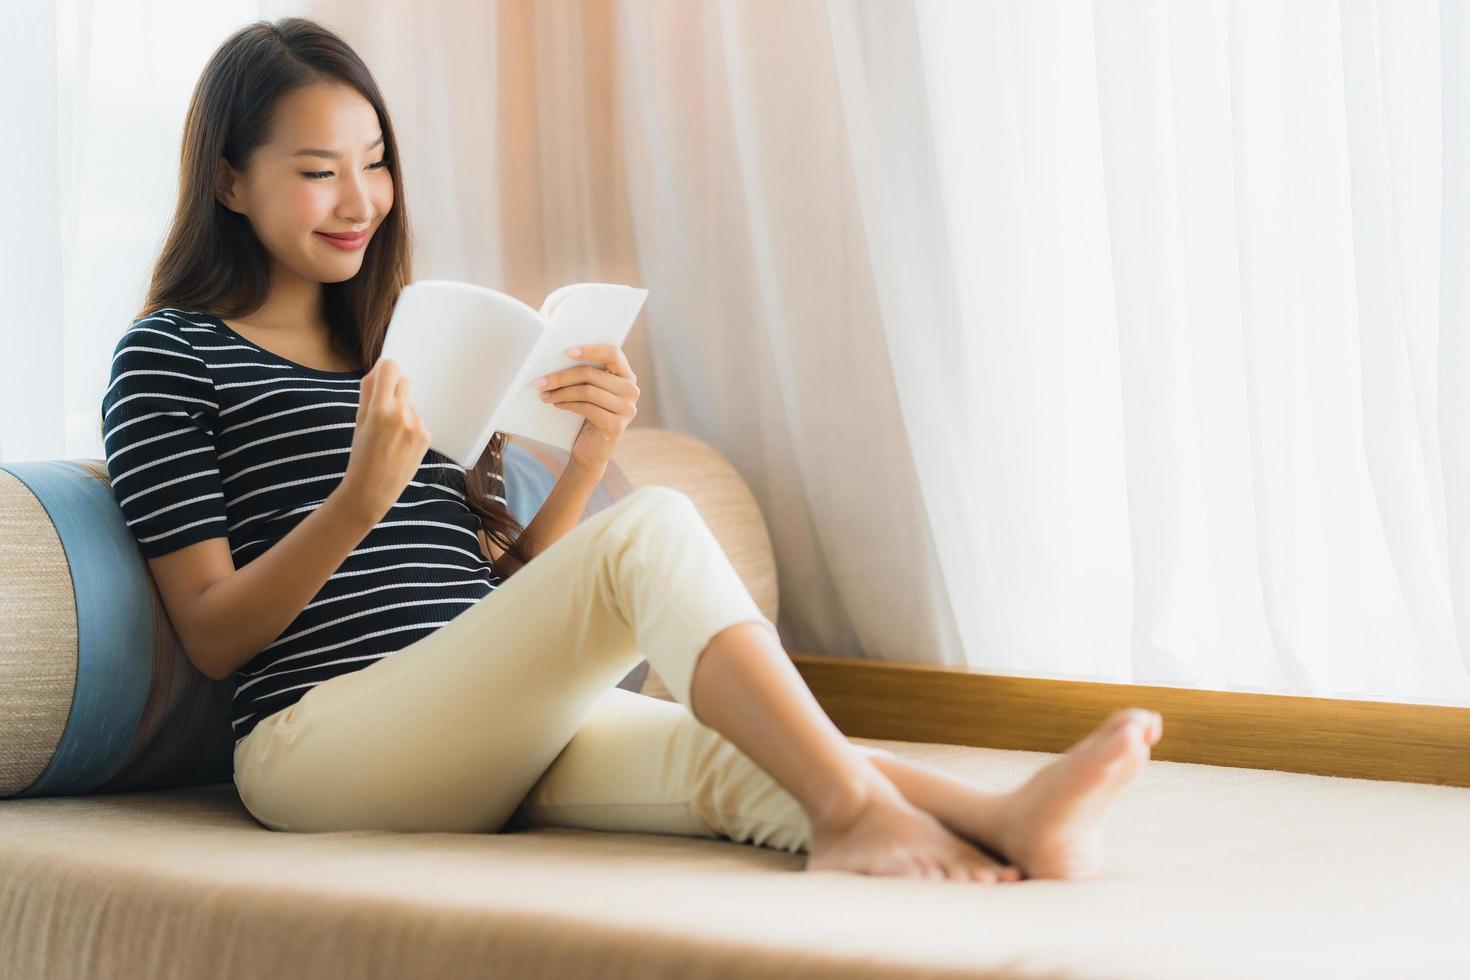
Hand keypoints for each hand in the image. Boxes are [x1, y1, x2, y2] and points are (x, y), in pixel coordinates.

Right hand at [339, 358, 432, 524]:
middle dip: (393, 388)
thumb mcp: (358, 419)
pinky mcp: (426, 436)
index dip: (385, 369)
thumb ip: (368, 390)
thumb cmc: (361, 454)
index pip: (390, 368)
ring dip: (401, 410)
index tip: (382, 375)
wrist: (373, 489)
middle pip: (404, 381)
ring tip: (389, 434)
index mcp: (380, 409)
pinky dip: (409, 426)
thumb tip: (380, 367)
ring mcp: (417, 426)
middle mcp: (402, 415)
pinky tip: (399, 443)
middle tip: (382, 407)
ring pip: (410, 403)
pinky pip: (418, 419)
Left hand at [536, 343, 638, 473]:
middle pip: (593, 374)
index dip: (590, 350)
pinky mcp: (617, 425)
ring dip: (561, 392)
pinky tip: (556, 404)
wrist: (591, 450)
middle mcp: (632, 390)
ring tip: (545, 394)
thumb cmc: (588, 415)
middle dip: (563, 376)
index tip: (567, 352)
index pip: (613, 353)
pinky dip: (567, 405)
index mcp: (627, 376)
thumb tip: (558, 358)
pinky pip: (587, 408)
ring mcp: (627, 409)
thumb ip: (586, 374)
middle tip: (541, 381)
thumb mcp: (590, 391)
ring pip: (587, 391)